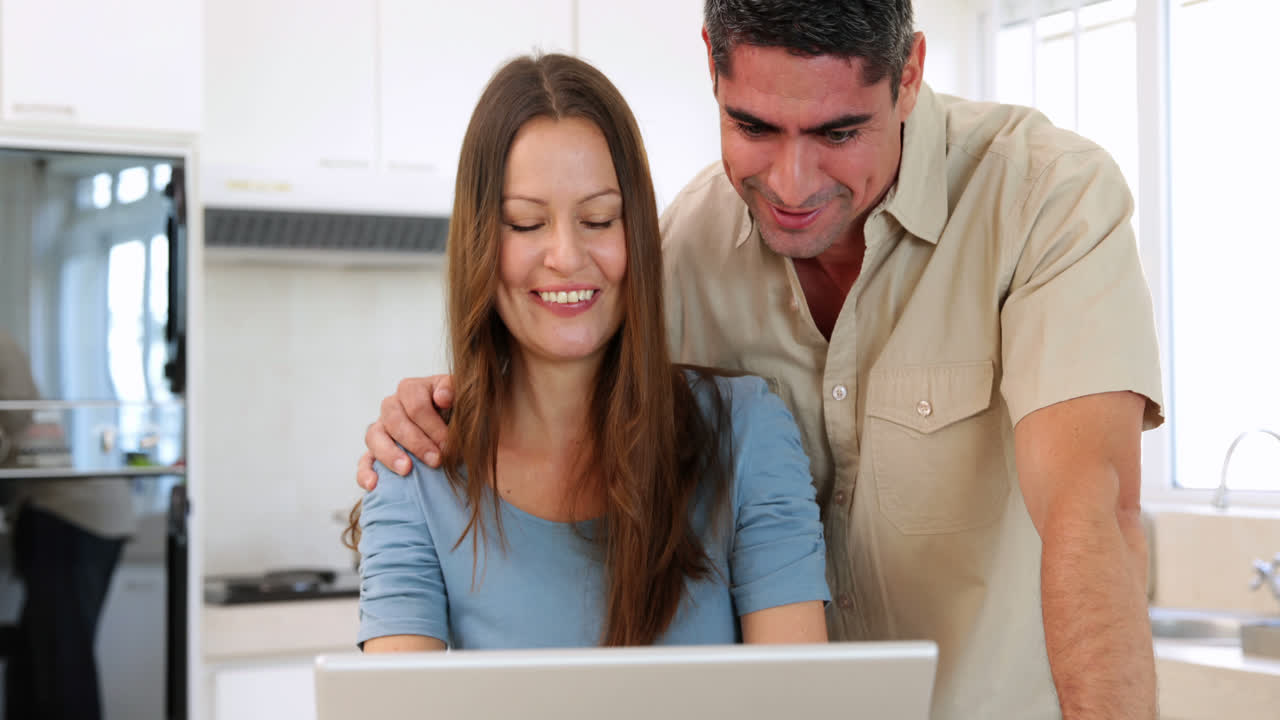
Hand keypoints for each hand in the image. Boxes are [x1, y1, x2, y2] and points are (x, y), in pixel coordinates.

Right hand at [356, 375, 454, 490]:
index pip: (415, 402)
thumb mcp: (461, 398)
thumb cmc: (458, 415)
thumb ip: (454, 390)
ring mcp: (380, 428)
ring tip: (407, 470)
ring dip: (390, 454)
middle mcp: (392, 406)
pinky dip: (365, 473)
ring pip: (374, 436)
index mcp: (412, 390)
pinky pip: (363, 461)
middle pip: (394, 419)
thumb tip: (443, 398)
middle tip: (436, 460)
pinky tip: (374, 485)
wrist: (454, 434)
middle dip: (416, 441)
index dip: (431, 424)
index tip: (448, 444)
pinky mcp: (373, 452)